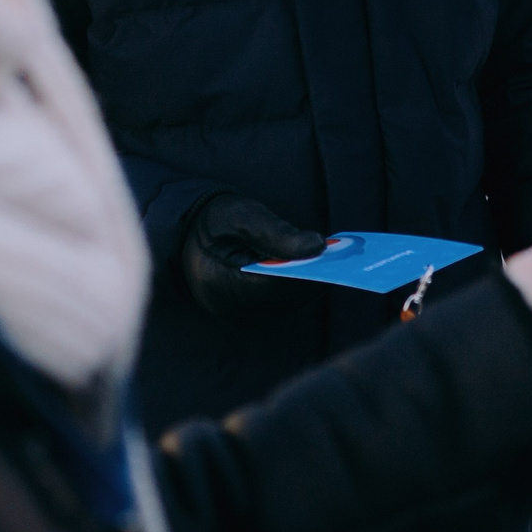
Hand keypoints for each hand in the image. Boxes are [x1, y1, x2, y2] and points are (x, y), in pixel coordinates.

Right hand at [179, 191, 325, 321]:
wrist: (187, 240)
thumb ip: (276, 231)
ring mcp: (245, 317)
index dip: (308, 269)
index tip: (335, 250)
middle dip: (316, 273)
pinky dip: (303, 282)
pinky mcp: (256, 315)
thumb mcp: (239, 215)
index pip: (276, 285)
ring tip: (335, 254)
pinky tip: (316, 263)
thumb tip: (318, 246)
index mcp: (221, 285)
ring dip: (313, 277)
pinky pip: (288, 301)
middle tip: (344, 250)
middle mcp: (234, 310)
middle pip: (289, 296)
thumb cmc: (212, 222)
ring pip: (293, 301)